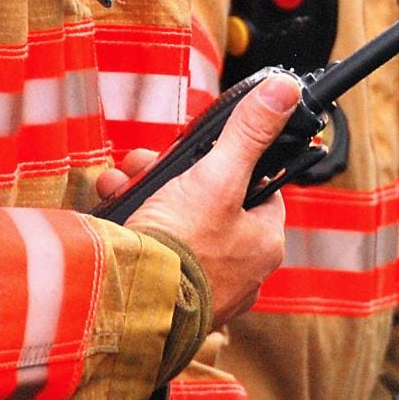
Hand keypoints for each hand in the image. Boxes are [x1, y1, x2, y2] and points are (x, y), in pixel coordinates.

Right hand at [118, 74, 297, 325]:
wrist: (129, 308)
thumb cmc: (181, 248)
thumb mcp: (216, 176)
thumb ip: (249, 132)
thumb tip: (284, 91)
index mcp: (264, 244)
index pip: (257, 188)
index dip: (225, 162)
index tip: (196, 152)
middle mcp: (241, 271)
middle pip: (210, 204)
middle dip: (171, 177)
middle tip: (145, 165)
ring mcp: (205, 289)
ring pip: (178, 226)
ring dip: (146, 196)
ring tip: (122, 185)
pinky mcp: (170, 300)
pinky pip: (156, 254)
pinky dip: (132, 230)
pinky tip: (114, 217)